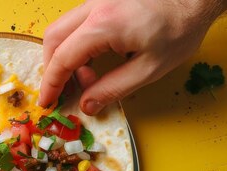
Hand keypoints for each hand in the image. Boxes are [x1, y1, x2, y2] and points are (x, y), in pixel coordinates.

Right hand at [40, 0, 226, 114]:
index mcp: (103, 25)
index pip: (63, 58)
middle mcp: (94, 7)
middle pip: (54, 38)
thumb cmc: (180, 29)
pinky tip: (96, 59)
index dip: (51, 84)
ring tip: (88, 77)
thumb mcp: (149, 68)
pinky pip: (78, 22)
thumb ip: (113, 88)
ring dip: (66, 55)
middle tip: (64, 91)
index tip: (47, 102)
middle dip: (53, 68)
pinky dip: (77, 43)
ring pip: (63, 28)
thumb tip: (87, 105)